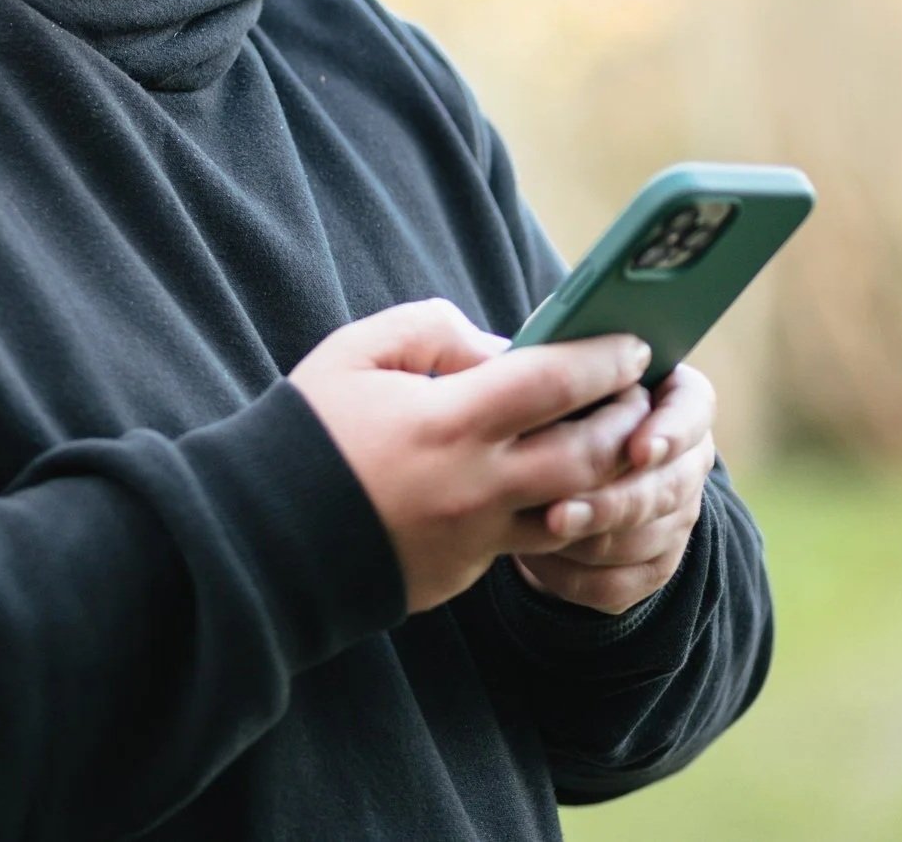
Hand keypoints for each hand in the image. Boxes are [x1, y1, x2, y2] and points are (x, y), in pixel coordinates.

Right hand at [289, 300, 653, 613]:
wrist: (260, 536)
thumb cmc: (308, 431)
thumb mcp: (359, 351)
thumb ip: (433, 328)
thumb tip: (499, 347)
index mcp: (450, 422)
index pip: (556, 382)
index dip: (603, 359)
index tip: (634, 343)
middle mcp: (476, 486)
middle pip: (588, 454)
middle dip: (626, 419)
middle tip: (641, 393)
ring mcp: (475, 539)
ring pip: (575, 510)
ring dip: (608, 474)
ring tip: (617, 441)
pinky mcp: (465, 574)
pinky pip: (530, 541)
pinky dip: (558, 511)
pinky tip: (560, 483)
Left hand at [513, 363, 716, 614]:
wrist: (554, 465)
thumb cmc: (554, 401)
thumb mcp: (556, 368)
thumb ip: (551, 360)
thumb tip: (506, 361)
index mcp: (674, 398)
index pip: (694, 407)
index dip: (673, 431)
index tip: (638, 449)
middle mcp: (687, 459)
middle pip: (669, 486)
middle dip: (612, 503)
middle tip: (559, 512)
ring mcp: (676, 517)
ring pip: (643, 539)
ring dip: (588, 540)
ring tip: (534, 530)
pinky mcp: (652, 567)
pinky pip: (620, 584)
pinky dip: (576, 576)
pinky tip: (536, 558)